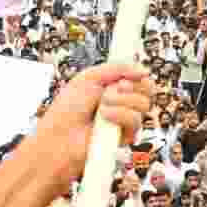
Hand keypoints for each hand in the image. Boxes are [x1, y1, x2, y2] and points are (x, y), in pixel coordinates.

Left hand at [34, 64, 153, 183]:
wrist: (59, 137)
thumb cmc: (66, 111)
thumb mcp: (87, 79)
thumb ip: (115, 69)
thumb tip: (142, 70)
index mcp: (112, 87)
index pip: (138, 77)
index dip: (138, 74)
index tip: (132, 73)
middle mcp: (121, 103)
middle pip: (147, 89)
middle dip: (133, 85)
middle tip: (118, 87)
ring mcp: (124, 120)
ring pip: (143, 104)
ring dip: (123, 100)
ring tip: (103, 105)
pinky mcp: (125, 136)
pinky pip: (136, 120)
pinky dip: (120, 115)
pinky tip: (105, 116)